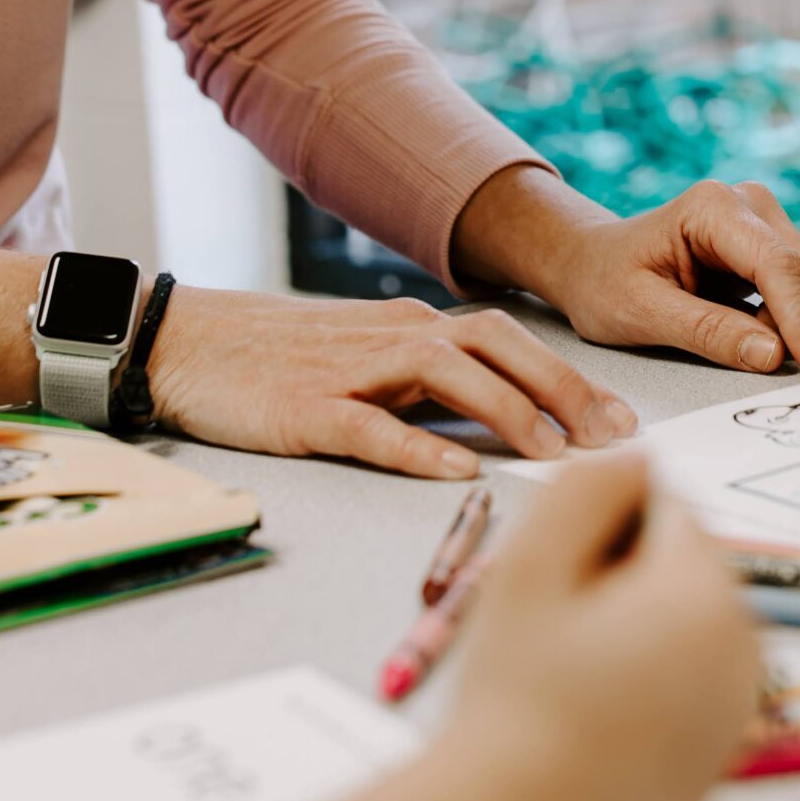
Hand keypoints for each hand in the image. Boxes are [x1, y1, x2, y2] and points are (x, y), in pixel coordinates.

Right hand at [144, 288, 639, 478]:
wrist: (179, 341)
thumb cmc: (272, 359)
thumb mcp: (363, 361)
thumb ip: (425, 385)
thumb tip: (495, 422)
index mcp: (409, 329)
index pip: (508, 342)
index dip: (570, 377)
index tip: (620, 420)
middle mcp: (390, 339)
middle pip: (495, 345)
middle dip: (561, 388)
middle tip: (612, 438)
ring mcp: (347, 370)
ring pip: (445, 373)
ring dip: (506, 410)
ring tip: (553, 453)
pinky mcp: (304, 407)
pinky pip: (370, 425)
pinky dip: (418, 445)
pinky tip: (458, 471)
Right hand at [158, 456, 757, 800]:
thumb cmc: (515, 698)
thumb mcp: (531, 563)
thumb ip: (589, 487)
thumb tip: (637, 457)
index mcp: (705, 591)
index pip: (670, 507)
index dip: (603, 526)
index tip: (559, 574)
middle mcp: (742, 645)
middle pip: (686, 566)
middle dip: (627, 575)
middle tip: (557, 627)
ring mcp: (738, 705)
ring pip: (688, 623)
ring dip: (638, 626)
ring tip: (570, 675)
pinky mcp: (722, 751)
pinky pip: (693, 681)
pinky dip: (652, 681)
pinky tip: (592, 714)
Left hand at [453, 168, 799, 379]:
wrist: (589, 263)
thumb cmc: (604, 282)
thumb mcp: (643, 315)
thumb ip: (708, 333)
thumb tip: (774, 356)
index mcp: (713, 208)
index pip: (778, 267)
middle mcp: (747, 202)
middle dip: (794, 326)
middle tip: (743, 354)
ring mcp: (762, 219)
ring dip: (788, 323)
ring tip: (729, 333)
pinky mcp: (767, 241)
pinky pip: (799, 287)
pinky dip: (782, 317)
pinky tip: (741, 324)